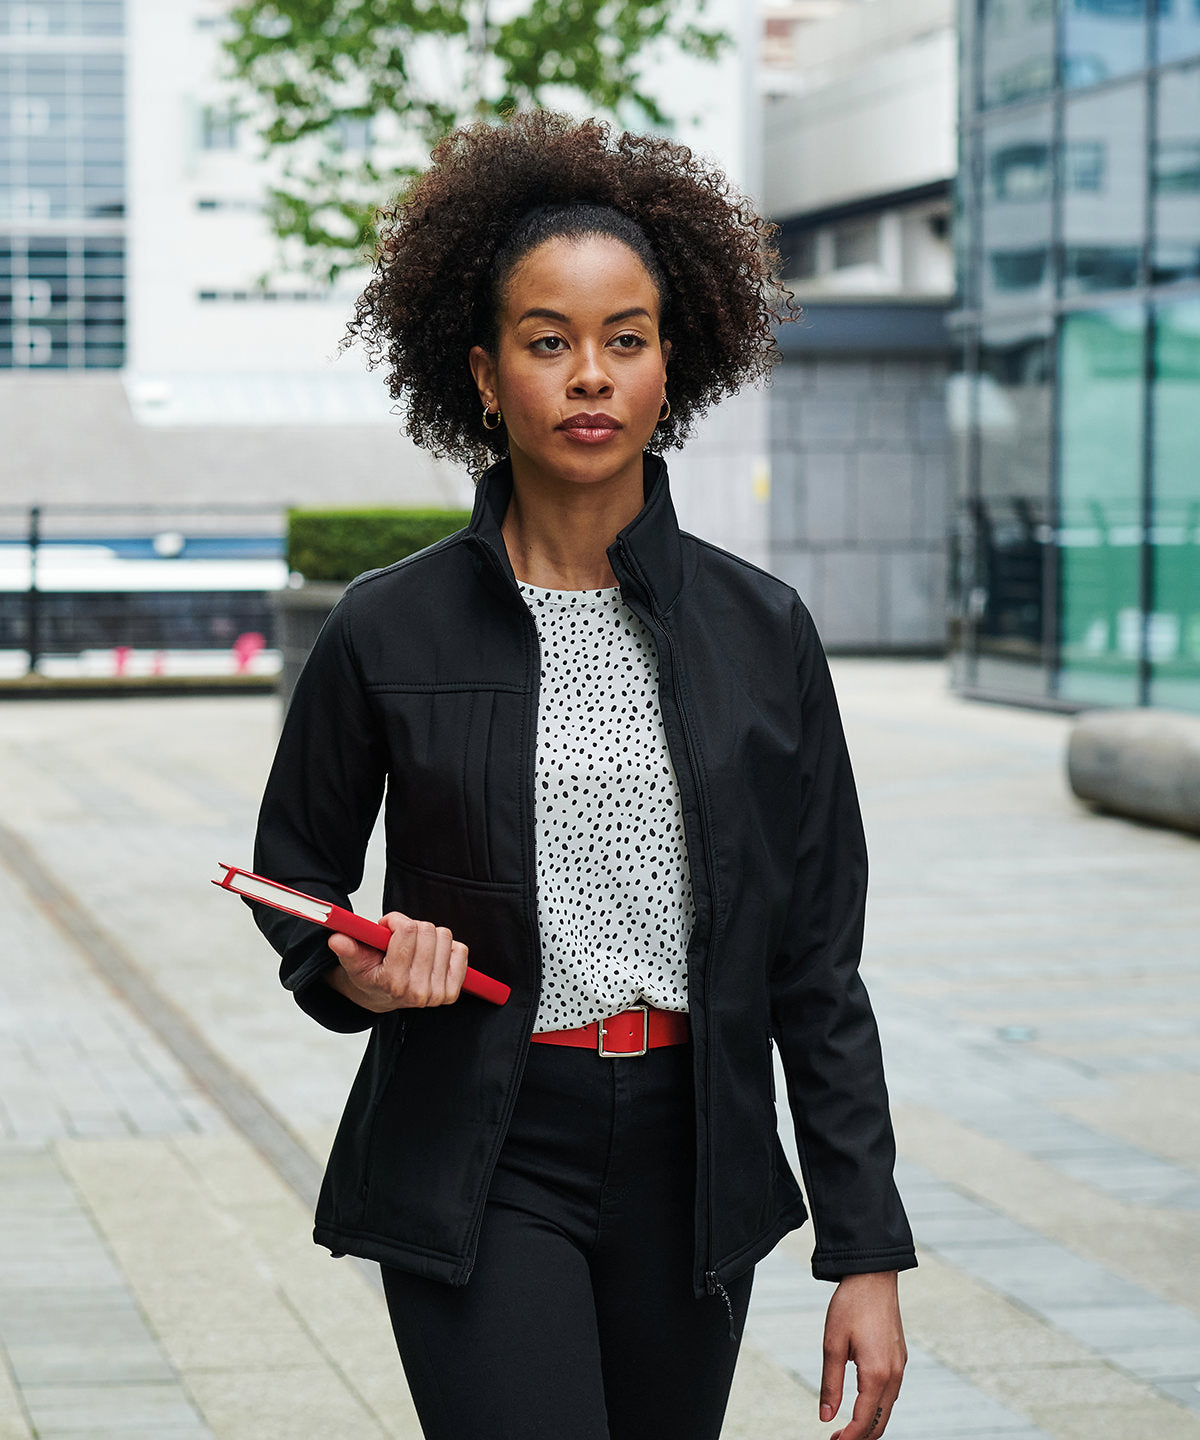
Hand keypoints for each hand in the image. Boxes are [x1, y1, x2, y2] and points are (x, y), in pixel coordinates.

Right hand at [325, 911, 468, 1012]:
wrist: (382, 996)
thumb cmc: (370, 974)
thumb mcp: (353, 962)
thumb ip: (346, 949)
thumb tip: (337, 939)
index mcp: (392, 982)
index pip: (407, 930)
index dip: (395, 920)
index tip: (387, 925)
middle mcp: (417, 992)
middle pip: (427, 931)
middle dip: (411, 927)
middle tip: (399, 938)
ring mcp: (437, 994)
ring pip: (444, 936)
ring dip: (428, 936)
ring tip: (413, 947)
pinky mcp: (452, 991)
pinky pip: (460, 950)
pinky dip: (446, 947)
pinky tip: (430, 955)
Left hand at [819, 1271, 905, 1439]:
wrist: (873, 1275)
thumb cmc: (850, 1305)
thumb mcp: (832, 1344)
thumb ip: (830, 1384)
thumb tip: (825, 1416)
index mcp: (876, 1373)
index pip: (864, 1420)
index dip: (849, 1437)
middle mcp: (894, 1374)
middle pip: (880, 1421)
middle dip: (861, 1436)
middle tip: (837, 1439)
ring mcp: (900, 1366)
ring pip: (888, 1408)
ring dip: (869, 1422)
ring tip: (846, 1426)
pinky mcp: (900, 1357)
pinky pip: (892, 1392)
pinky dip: (878, 1406)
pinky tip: (862, 1403)